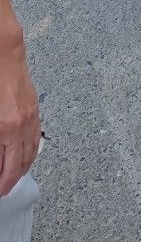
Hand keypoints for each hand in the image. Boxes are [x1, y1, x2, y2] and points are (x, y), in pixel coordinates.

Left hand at [0, 31, 40, 195]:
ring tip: (14, 176)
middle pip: (22, 162)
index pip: (6, 167)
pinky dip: (32, 149)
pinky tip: (26, 153)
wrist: (4, 53)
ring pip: (32, 150)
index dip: (2, 182)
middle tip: (4, 188)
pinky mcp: (34, 107)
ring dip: (24, 166)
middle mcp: (22, 125)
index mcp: (6, 129)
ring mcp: (31, 115)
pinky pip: (36, 135)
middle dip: (12, 179)